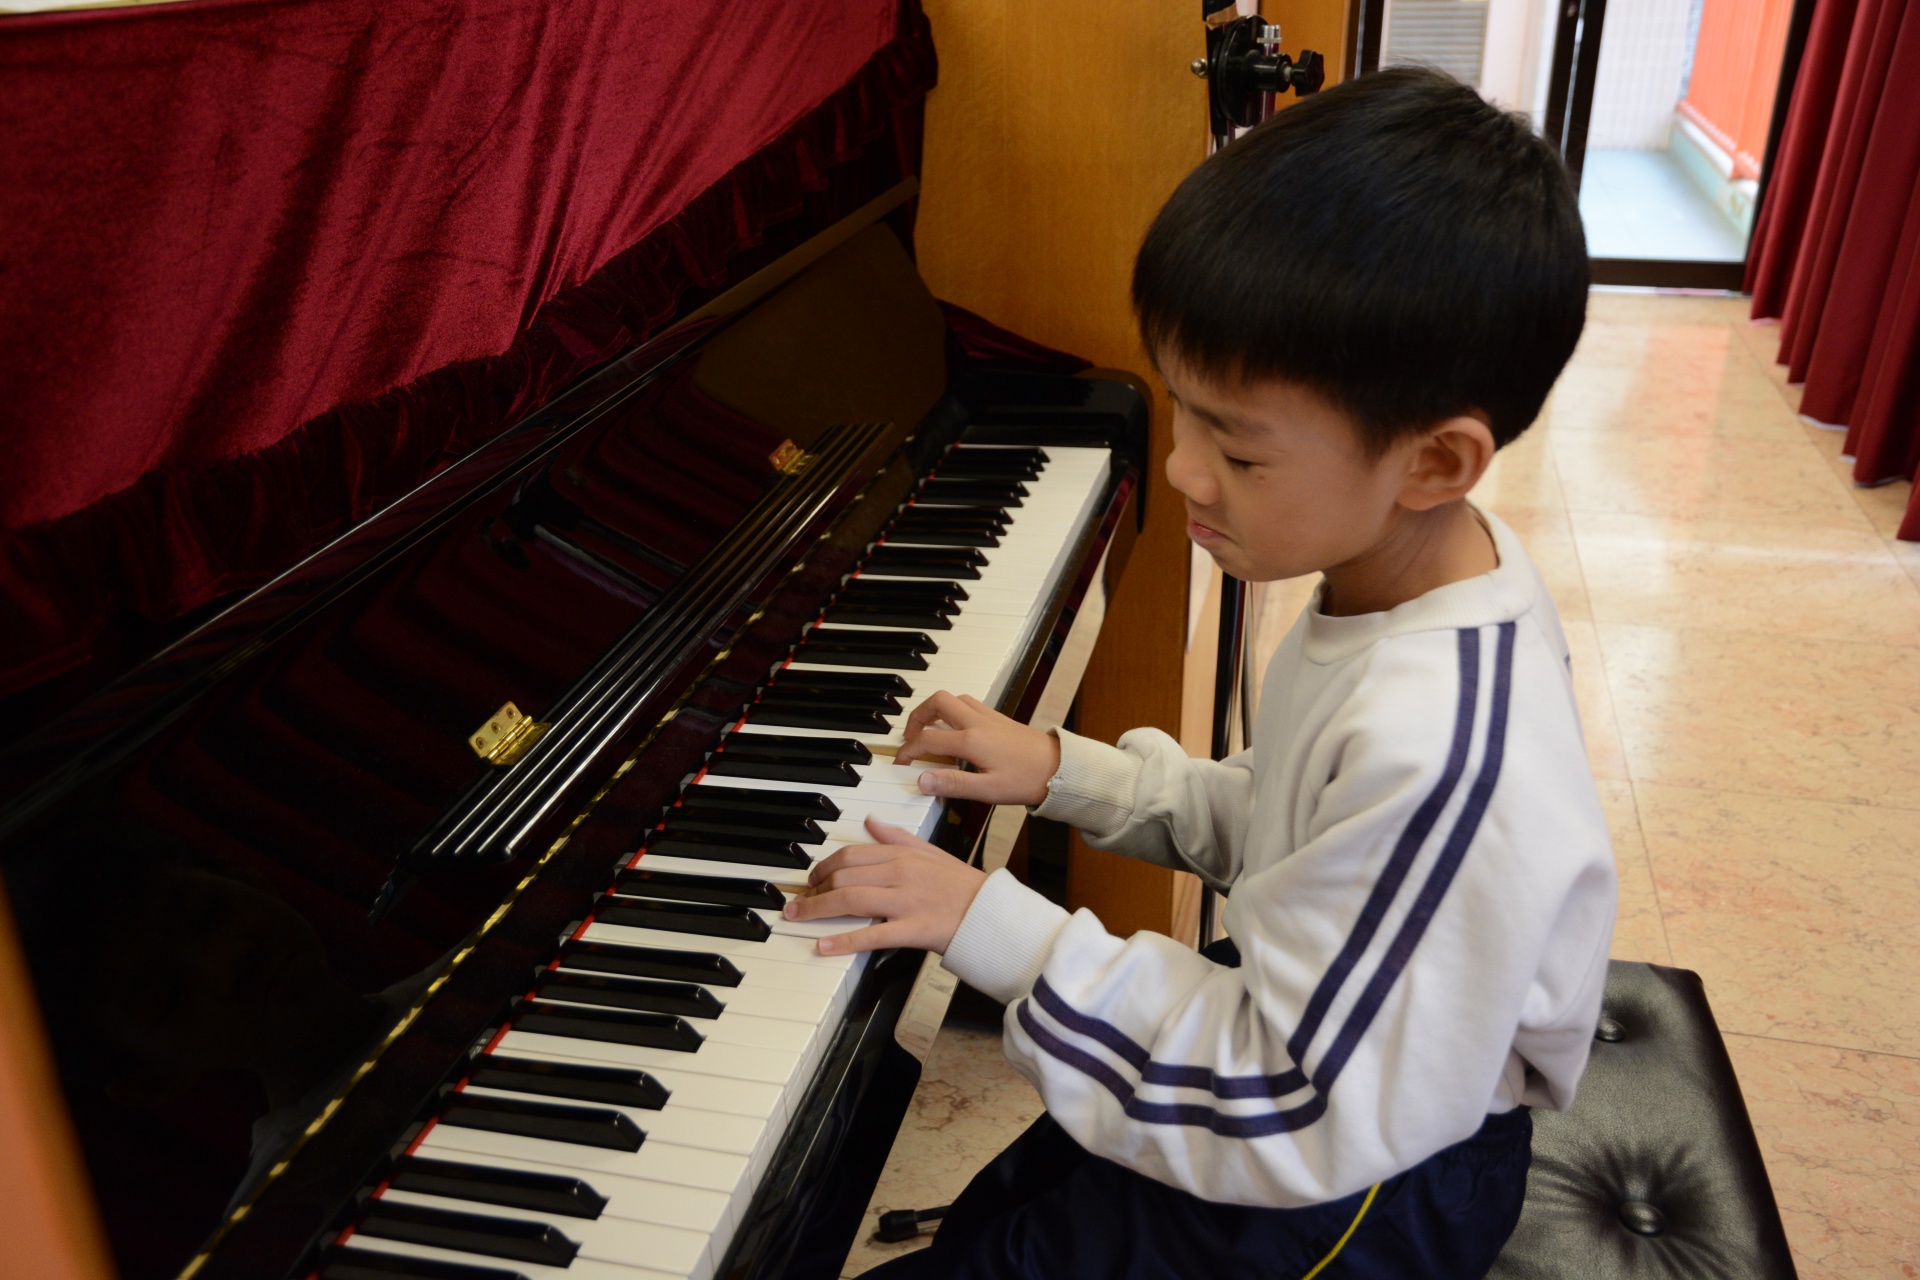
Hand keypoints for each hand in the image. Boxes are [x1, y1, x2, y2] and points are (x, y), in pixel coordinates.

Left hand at [783, 816, 987, 955]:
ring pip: (851, 899)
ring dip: (817, 908)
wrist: (991, 913)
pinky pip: (872, 935)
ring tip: (798, 917)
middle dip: (813, 889)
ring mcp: (906, 901)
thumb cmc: (962, 885)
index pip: (851, 854)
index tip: (810, 879)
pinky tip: (823, 945)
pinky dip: (844, 941)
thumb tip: (870, 822)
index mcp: (903, 854)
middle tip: (797, 902)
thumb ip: (897, 838)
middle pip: (844, 876)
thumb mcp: (930, 852)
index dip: (823, 867)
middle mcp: (901, 873)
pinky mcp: (913, 929)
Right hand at [894, 691, 1059, 806]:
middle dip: (917, 715)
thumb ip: (952, 784)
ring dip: (936, 709)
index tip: (900, 762)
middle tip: (910, 735)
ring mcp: (990, 718)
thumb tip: (922, 781)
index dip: (908, 750)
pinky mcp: (1000, 719)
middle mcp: (978, 722)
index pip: (927, 739)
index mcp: (971, 740)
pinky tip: (956, 729)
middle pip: (937, 701)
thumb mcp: (987, 790)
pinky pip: (969, 704)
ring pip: (954, 698)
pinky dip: (953, 710)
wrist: (1061, 769)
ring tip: (928, 729)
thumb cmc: (1028, 780)